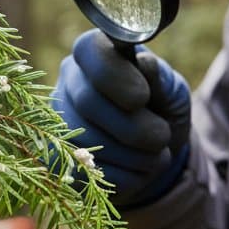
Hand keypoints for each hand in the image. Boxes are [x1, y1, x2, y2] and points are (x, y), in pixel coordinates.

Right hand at [50, 29, 189, 205]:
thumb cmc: (162, 110)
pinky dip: (125, 178)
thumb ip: (158, 78)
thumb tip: (144, 63)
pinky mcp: (59, 160)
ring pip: (87, 143)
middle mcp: (68, 83)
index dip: (115, 76)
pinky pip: (88, 174)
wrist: (154, 152)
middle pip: (87, 102)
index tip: (143, 97)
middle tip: (162, 135)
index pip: (89, 51)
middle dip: (134, 127)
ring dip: (134, 157)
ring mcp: (58, 123)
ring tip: (156, 154)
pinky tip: (136, 170)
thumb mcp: (170, 90)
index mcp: (94, 54)